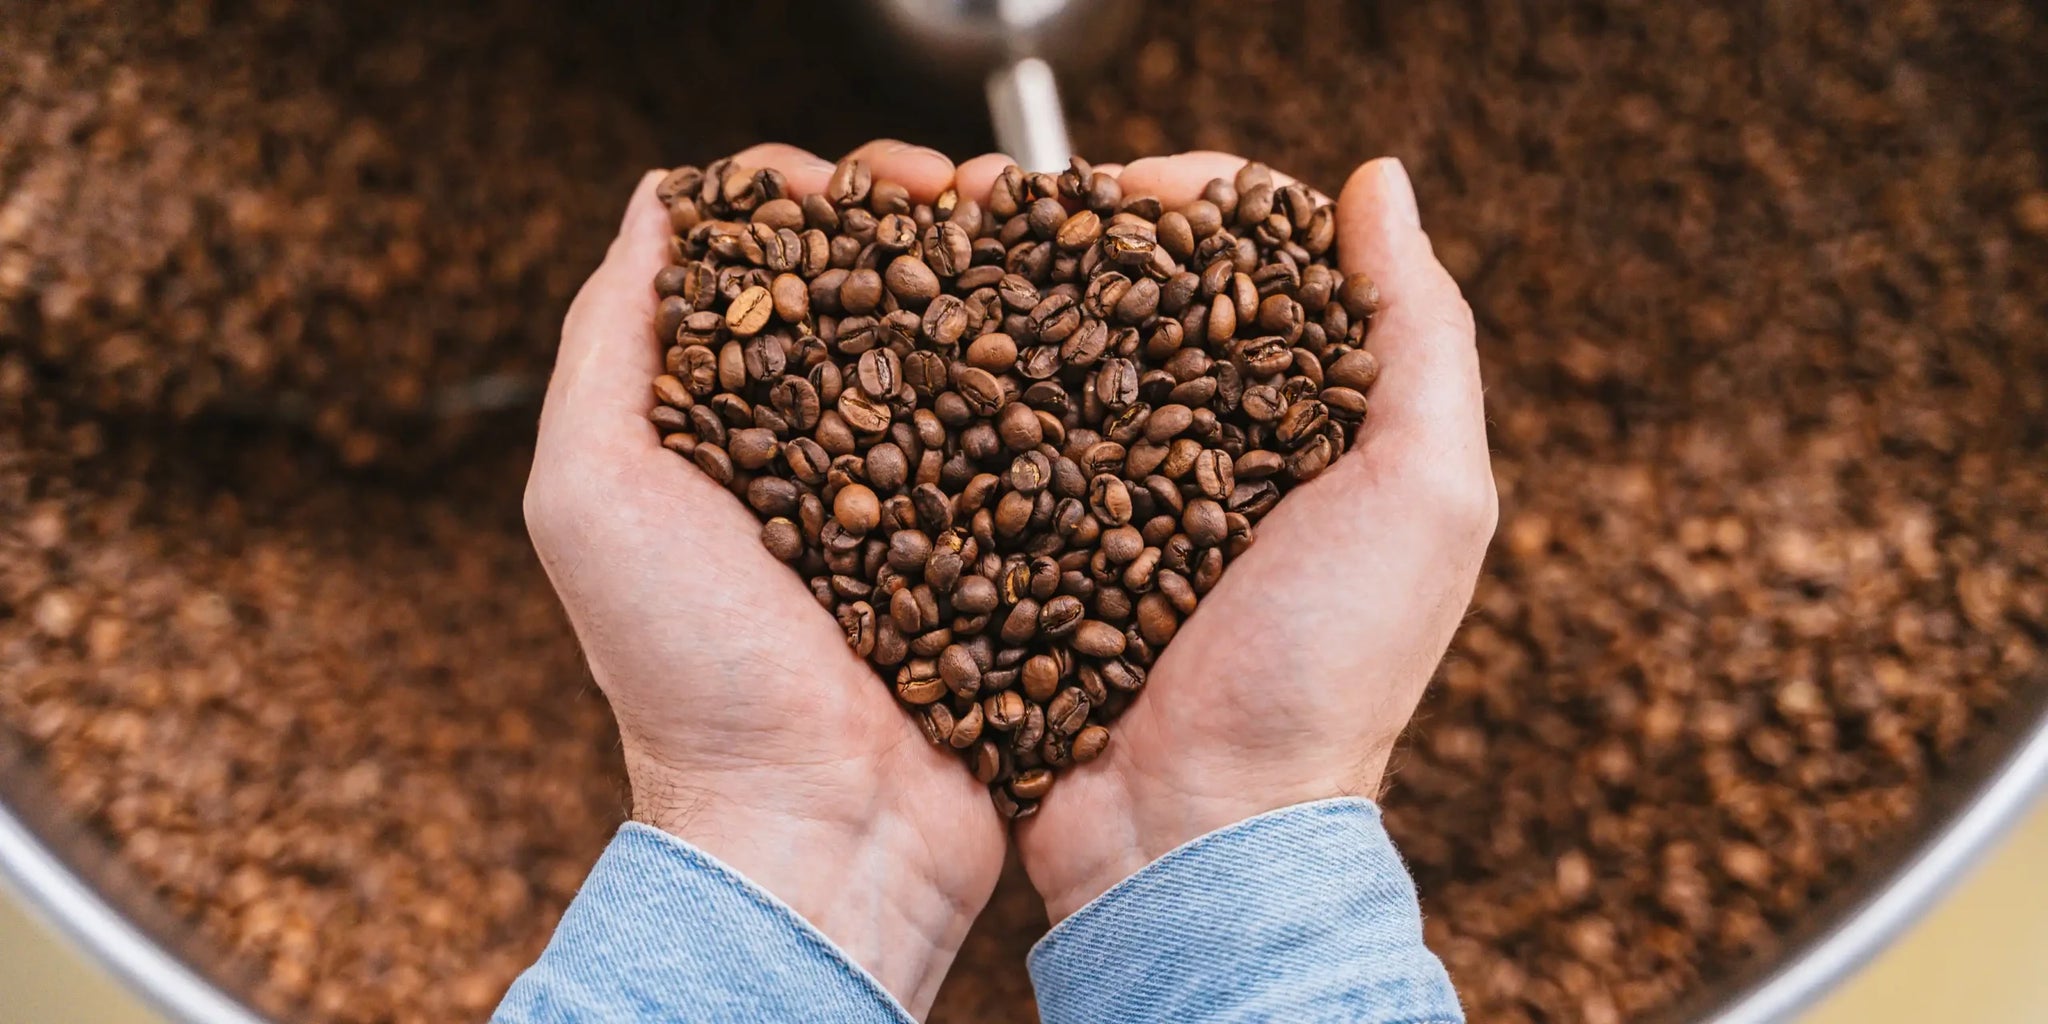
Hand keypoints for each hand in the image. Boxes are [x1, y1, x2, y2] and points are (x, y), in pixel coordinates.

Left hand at [522, 141, 1004, 1015]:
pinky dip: (1060, 376)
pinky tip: (1089, 333)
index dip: (822, 198)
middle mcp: (824, 449)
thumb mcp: (592, 494)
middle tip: (974, 193)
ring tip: (1040, 238)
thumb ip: (607, 343)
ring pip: (966, 351)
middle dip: (927, 222)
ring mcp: (919, 496)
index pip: (773, 267)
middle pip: (880, 292)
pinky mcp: (999, 546)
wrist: (817, 826)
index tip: (874, 179)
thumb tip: (662, 201)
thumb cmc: (690, 672)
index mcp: (726, 424)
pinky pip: (1035, 440)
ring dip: (1003, 281)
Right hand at [1005, 153, 1498, 919]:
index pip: (1266, 265)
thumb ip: (1422, 335)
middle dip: (1088, 234)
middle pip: (1154, 298)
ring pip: (1067, 358)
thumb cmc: (1328, 672)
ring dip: (1014, 295)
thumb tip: (1380, 180)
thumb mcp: (1426, 497)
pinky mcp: (1043, 545)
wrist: (1198, 830)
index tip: (1140, 182)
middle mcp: (1222, 452)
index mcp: (1323, 425)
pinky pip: (1004, 444)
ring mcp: (1124, 500)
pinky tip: (927, 344)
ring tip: (955, 246)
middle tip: (1016, 200)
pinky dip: (969, 387)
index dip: (1208, 202)